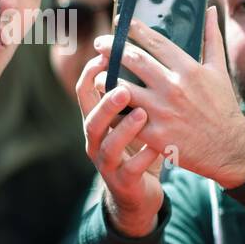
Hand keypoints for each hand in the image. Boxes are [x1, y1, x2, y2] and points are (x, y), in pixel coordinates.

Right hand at [75, 58, 164, 238]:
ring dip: (123, 129)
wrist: (139, 193)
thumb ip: (137, 90)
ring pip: (107, 146)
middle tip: (123, 88)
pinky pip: (132, 170)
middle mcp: (96, 141)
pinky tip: (159, 147)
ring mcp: (108, 163)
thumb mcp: (133, 118)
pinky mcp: (123, 182)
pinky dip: (145, 157)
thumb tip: (150, 50)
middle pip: (91, 119)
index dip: (91, 73)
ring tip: (142, 114)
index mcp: (98, 119)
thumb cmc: (139, 146)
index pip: (85, 92)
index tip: (105, 54)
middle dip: (105, 103)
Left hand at [90, 8, 244, 189]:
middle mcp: (174, 87)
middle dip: (112, 48)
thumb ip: (211, 38)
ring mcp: (163, 112)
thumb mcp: (219, 70)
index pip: (156, 42)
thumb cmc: (223, 106)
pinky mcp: (155, 134)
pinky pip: (126, 119)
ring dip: (106, 79)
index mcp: (188, 69)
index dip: (135, 29)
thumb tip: (210, 9)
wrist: (230, 148)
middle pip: (134, 60)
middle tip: (100, 42)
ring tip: (97, 73)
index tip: (121, 21)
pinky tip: (105, 104)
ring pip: (124, 89)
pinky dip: (113, 110)